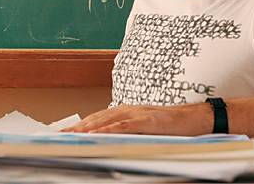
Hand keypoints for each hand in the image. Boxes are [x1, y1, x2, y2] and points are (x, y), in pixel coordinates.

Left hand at [62, 103, 213, 135]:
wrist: (196, 119)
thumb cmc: (172, 127)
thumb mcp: (145, 130)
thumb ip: (127, 133)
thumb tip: (107, 144)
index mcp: (126, 112)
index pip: (96, 119)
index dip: (78, 126)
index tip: (61, 135)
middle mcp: (128, 110)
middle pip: (96, 119)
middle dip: (76, 129)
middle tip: (57, 138)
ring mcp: (138, 114)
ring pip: (106, 121)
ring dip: (86, 129)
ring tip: (69, 137)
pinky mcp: (148, 121)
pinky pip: (124, 126)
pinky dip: (108, 130)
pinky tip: (97, 135)